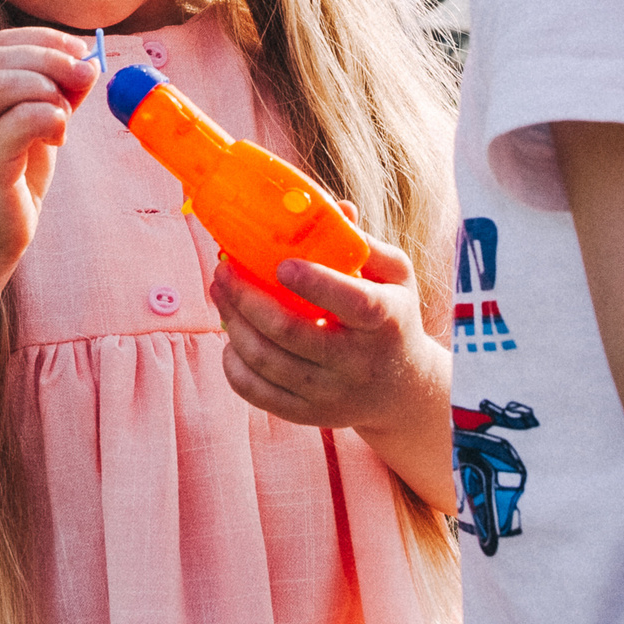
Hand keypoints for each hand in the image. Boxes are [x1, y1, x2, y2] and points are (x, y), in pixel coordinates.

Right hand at [0, 27, 97, 269]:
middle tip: (85, 75)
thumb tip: (87, 62)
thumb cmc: (8, 180)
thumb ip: (54, 92)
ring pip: (0, 86)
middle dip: (50, 59)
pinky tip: (59, 136)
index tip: (78, 48)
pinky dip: (49, 117)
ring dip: (46, 89)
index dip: (41, 39)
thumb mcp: (32, 126)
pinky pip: (18, 123)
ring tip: (65, 115)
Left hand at [210, 217, 455, 509]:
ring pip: (265, 362)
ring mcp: (331, 394)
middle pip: (290, 333)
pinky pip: (256, 393)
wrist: (403, 390)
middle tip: (223, 268)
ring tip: (220, 291)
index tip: (281, 264)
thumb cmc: (393, 317)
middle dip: (246, 297)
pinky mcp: (309, 415)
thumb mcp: (396, 277)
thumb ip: (365, 244)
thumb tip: (335, 208)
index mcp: (385, 320)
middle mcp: (358, 363)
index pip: (352, 302)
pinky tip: (229, 336)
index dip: (315, 282)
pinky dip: (233, 364)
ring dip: (232, 322)